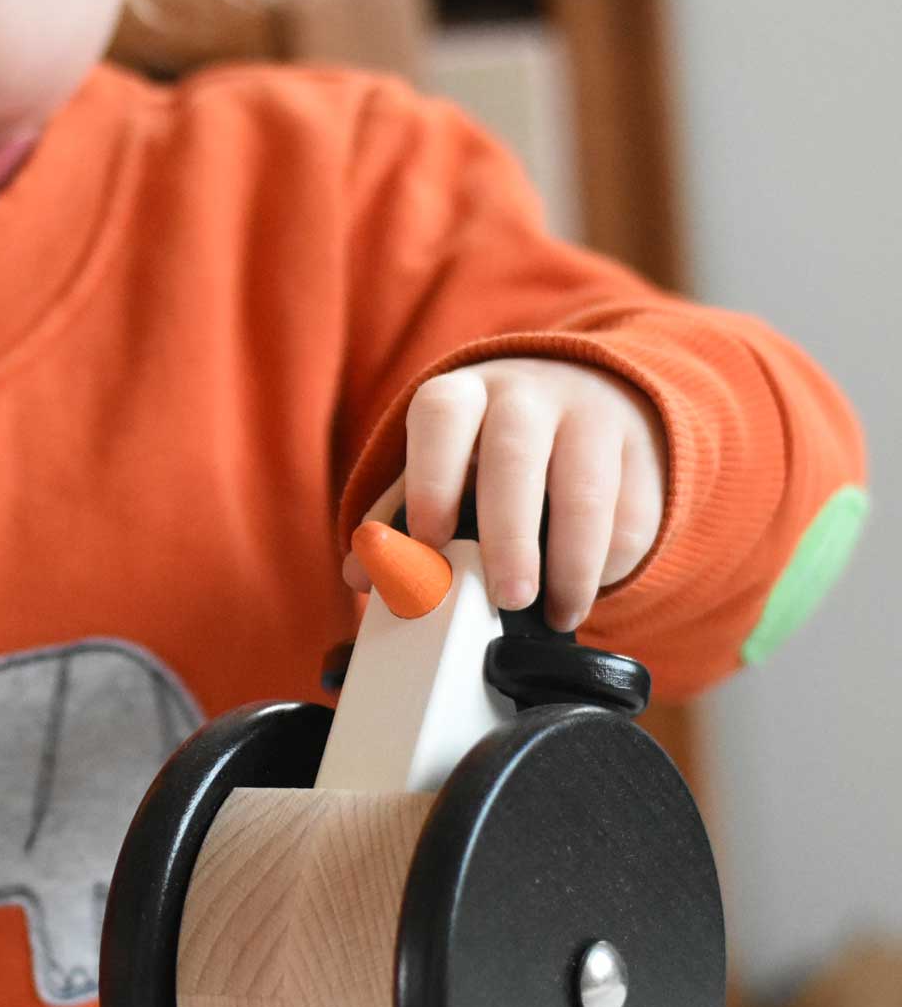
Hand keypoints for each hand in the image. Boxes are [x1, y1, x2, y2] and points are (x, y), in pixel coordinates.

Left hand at [343, 357, 668, 632]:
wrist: (586, 392)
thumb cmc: (490, 446)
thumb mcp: (441, 462)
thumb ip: (399, 514)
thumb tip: (362, 573)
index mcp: (462, 396)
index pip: (440, 420)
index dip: (430, 481)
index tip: (430, 544)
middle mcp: (526, 395)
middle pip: (515, 460)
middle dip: (509, 538)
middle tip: (507, 599)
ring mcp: (590, 416)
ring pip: (587, 493)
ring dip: (573, 565)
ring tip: (558, 614)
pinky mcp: (643, 448)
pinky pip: (633, 512)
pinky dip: (611, 561)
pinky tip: (585, 588)